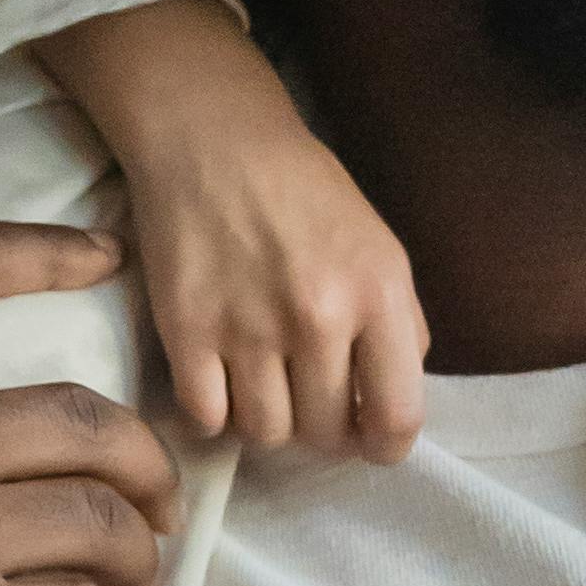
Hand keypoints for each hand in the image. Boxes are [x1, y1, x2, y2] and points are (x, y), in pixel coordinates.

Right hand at [48, 0, 429, 454]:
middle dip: (321, 429)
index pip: (396, 417)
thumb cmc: (305, 191)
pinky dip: (214, 414)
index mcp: (378, 293)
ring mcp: (248, 328)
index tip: (370, 440)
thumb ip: (398, 325)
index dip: (385, 445)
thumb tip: (390, 404)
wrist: (212, 140)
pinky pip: (207, 419)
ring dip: (267, 421)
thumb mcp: (380, 245)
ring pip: (266, 433)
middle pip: (324, 433)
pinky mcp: (186, 331)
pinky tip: (219, 382)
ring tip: (263, 384)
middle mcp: (318, 317)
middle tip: (308, 398)